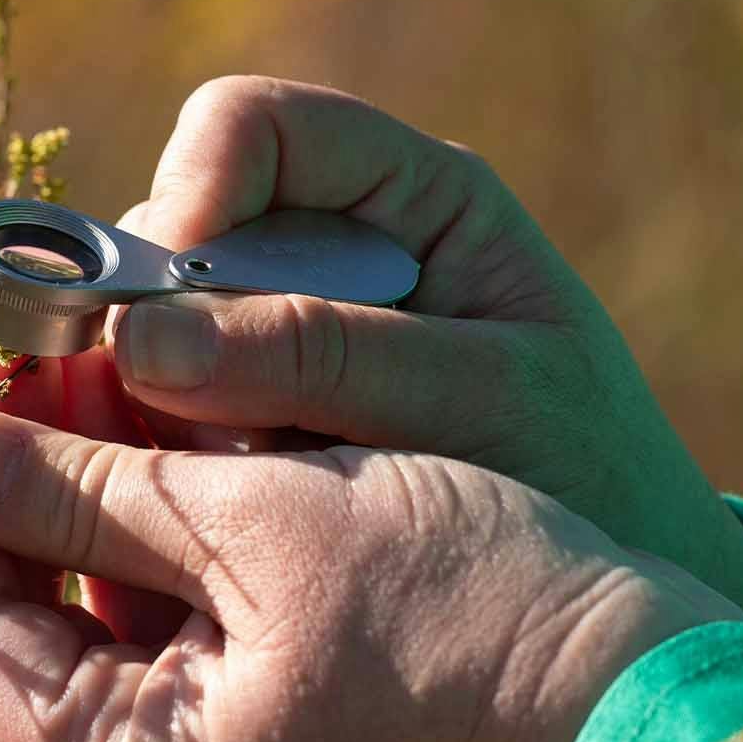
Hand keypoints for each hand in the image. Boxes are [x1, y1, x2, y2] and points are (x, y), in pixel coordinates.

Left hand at [0, 371, 742, 741]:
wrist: (637, 686)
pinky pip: (155, 629)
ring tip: (88, 373)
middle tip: (23, 358)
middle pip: (15, 620)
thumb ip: (83, 488)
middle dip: (16, 480)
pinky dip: (148, 534)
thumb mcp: (255, 521)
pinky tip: (157, 436)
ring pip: (84, 615)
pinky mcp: (251, 740)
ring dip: (82, 493)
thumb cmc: (464, 605)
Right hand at [108, 76, 742, 618]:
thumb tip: (147, 341)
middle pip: (173, 228)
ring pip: (145, 322)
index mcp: (408, 194)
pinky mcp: (238, 418)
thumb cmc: (587, 478)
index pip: (251, 128)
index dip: (190, 192)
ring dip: (151, 400)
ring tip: (235, 483)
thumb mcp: (483, 403)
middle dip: (156, 320)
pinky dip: (154, 452)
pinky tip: (213, 509)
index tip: (164, 309)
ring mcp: (273, 333)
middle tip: (184, 430)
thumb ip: (328, 359)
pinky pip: (149, 406)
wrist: (597, 612)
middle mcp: (323, 246)